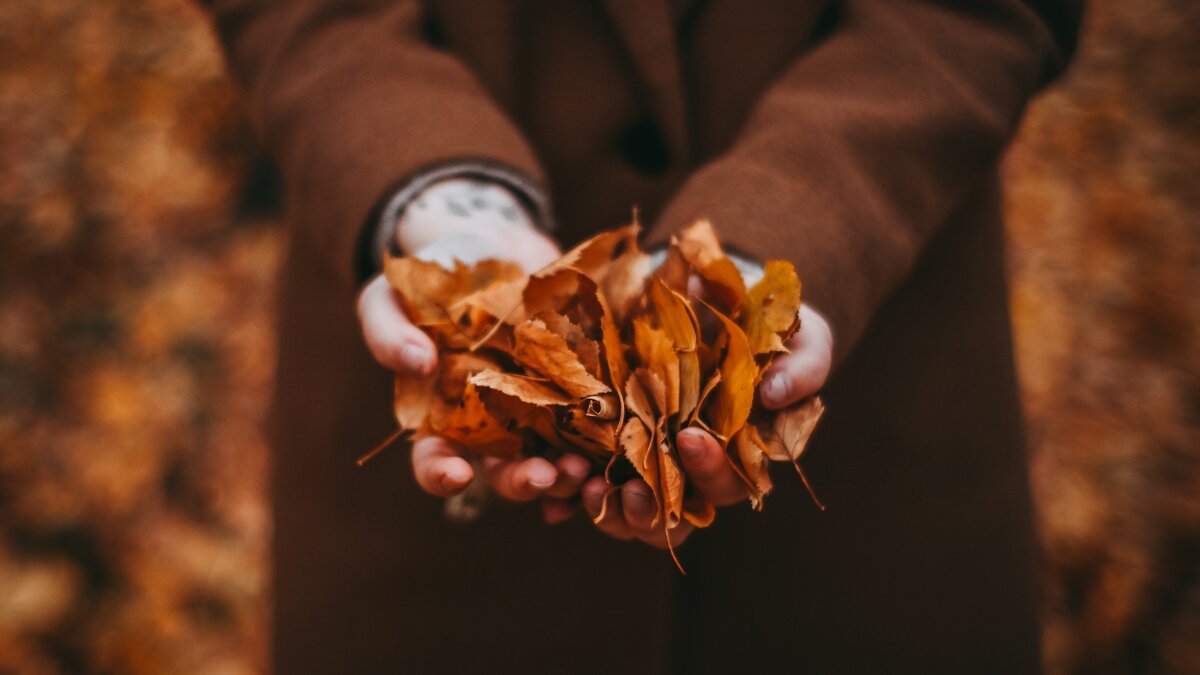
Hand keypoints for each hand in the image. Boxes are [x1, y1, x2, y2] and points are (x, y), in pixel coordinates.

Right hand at [358, 178, 590, 505]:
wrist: (492, 242)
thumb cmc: (430, 278)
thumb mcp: (391, 296)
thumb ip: (388, 331)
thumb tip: (416, 364)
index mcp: (443, 416)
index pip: (436, 460)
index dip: (442, 474)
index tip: (456, 476)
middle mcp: (495, 424)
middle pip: (506, 471)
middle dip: (523, 481)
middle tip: (543, 476)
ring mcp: (542, 406)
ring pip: (557, 456)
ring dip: (570, 470)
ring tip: (584, 464)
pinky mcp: (582, 383)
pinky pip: (599, 418)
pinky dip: (609, 436)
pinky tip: (619, 437)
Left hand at [582, 304, 832, 547]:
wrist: (720, 300)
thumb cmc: (772, 332)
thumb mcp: (803, 341)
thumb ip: (802, 369)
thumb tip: (775, 394)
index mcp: (739, 456)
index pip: (728, 484)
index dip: (711, 471)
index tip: (691, 439)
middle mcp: (691, 469)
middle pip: (673, 514)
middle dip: (652, 510)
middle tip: (632, 491)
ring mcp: (648, 459)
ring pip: (629, 509)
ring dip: (609, 509)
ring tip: (588, 489)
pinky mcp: (610, 442)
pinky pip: (588, 480)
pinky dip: (568, 497)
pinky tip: (550, 500)